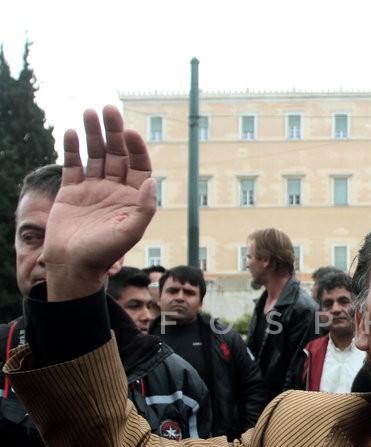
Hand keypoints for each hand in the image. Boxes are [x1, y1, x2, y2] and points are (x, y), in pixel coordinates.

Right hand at [42, 105, 155, 300]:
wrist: (73, 265)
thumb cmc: (105, 252)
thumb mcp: (131, 231)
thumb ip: (145, 208)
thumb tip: (153, 181)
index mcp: (133, 198)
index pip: (139, 166)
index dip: (136, 148)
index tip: (129, 133)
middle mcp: (115, 190)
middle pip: (117, 154)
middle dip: (113, 132)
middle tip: (109, 110)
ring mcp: (93, 189)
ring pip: (95, 155)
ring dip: (93, 134)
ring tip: (89, 112)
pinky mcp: (71, 191)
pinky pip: (73, 165)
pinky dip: (72, 148)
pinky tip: (71, 132)